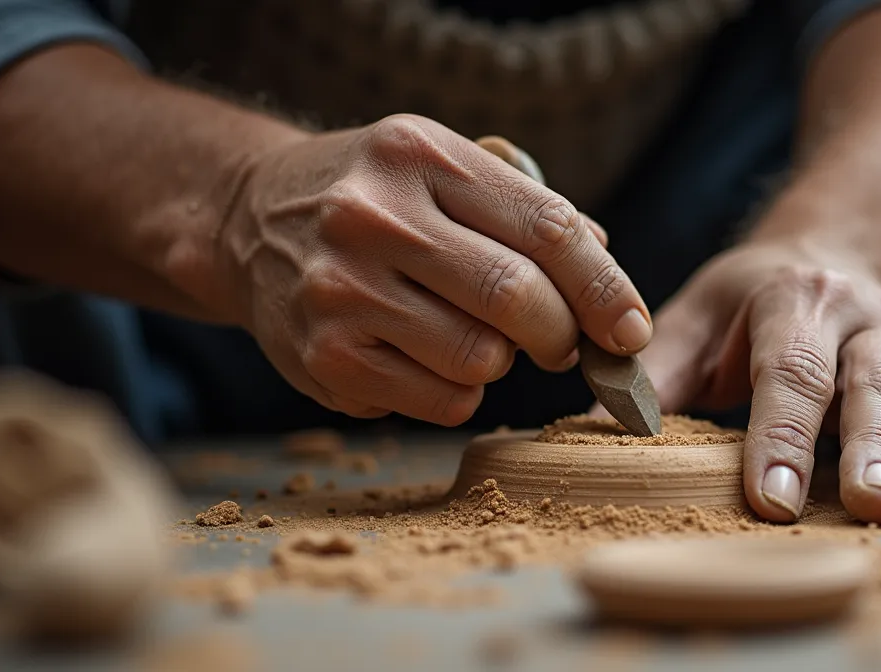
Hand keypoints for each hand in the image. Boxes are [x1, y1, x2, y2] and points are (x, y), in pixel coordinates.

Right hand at [211, 115, 651, 422]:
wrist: (250, 222)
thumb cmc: (377, 198)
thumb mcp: (442, 169)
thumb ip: (527, 210)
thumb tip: (609, 274)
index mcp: (420, 157)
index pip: (546, 227)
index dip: (605, 288)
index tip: (631, 329)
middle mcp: (374, 218)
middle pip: (516, 299)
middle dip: (561, 334)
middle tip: (561, 342)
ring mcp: (342, 291)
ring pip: (481, 360)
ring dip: (501, 361)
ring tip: (475, 336)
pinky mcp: (324, 359)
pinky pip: (440, 403)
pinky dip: (458, 392)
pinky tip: (429, 358)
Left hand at [636, 242, 880, 523]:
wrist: (840, 251)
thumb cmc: (753, 301)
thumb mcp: (698, 314)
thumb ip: (656, 371)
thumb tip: (594, 429)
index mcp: (796, 300)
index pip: (788, 370)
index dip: (779, 435)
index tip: (769, 497)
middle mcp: (866, 319)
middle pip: (874, 385)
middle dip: (873, 447)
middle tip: (870, 504)